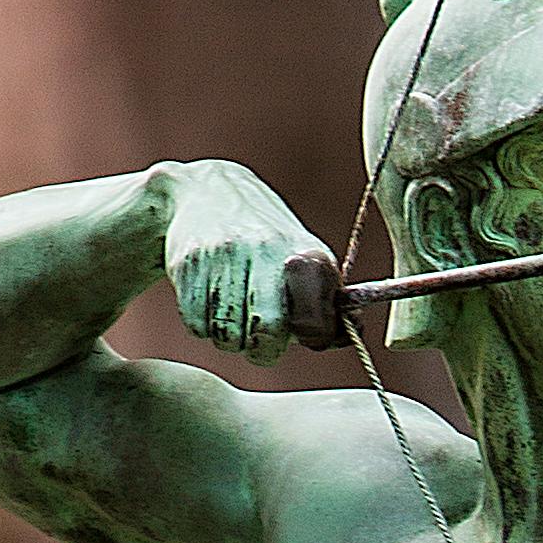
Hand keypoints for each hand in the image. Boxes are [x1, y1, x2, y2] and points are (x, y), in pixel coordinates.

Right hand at [153, 156, 333, 359]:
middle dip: (264, 350)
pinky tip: (212, 303)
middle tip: (262, 338)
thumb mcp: (308, 260)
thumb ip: (331, 304)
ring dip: (231, 339)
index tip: (303, 331)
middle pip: (266, 335)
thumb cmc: (268, 241)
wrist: (205, 193)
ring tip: (236, 315)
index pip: (313, 322)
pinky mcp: (188, 262)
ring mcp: (225, 256)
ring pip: (227, 336)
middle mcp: (266, 251)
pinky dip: (204, 326)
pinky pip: (197, 326)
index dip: (310, 337)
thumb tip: (354, 336)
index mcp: (306, 255)